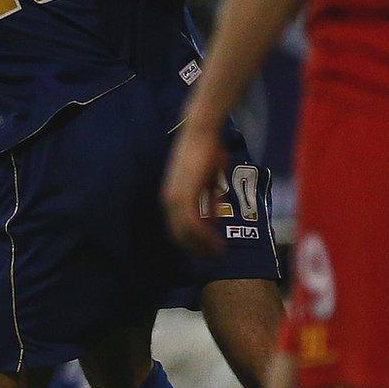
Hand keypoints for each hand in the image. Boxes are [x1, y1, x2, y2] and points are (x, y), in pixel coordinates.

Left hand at [160, 121, 225, 254]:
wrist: (201, 132)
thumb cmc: (206, 152)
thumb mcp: (209, 181)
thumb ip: (209, 201)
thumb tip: (213, 219)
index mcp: (171, 198)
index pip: (178, 229)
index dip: (193, 242)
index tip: (209, 249)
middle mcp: (169, 201)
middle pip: (179, 236)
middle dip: (198, 249)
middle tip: (216, 255)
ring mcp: (175, 199)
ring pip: (186, 234)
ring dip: (204, 245)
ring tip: (219, 251)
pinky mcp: (184, 195)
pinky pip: (192, 225)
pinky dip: (205, 236)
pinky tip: (217, 242)